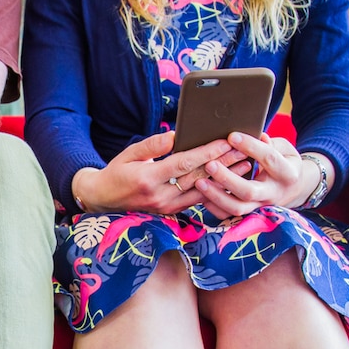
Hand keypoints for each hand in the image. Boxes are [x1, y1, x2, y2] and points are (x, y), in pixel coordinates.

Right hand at [73, 131, 250, 213]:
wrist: (103, 200)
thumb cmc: (116, 173)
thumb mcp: (129, 154)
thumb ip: (152, 145)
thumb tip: (175, 135)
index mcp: (148, 178)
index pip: (184, 163)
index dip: (207, 152)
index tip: (225, 141)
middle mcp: (159, 196)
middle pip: (198, 177)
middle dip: (223, 163)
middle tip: (245, 150)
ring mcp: (166, 207)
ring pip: (202, 191)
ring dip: (225, 178)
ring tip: (245, 165)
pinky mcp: (170, 212)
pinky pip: (197, 201)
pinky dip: (215, 190)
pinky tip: (229, 181)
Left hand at [194, 132, 304, 217]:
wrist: (294, 189)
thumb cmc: (284, 162)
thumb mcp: (284, 149)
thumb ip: (270, 143)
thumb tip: (255, 134)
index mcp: (287, 173)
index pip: (269, 159)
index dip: (251, 147)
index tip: (232, 136)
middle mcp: (273, 193)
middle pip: (249, 191)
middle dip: (227, 178)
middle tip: (209, 164)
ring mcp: (260, 206)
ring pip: (237, 207)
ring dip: (216, 195)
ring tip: (199, 182)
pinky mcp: (249, 214)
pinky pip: (228, 216)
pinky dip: (213, 207)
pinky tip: (201, 195)